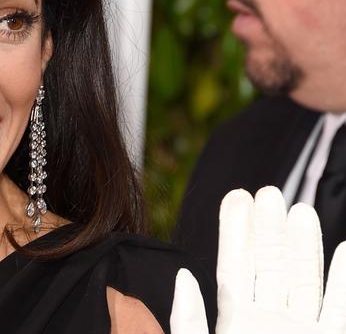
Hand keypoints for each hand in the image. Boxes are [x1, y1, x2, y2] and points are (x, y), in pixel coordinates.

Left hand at [171, 186, 345, 333]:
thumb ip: (189, 320)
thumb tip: (182, 276)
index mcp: (235, 321)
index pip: (234, 266)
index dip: (235, 230)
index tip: (237, 196)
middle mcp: (268, 321)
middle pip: (270, 265)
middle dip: (269, 228)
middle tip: (269, 191)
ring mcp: (300, 331)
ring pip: (304, 280)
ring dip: (304, 245)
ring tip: (301, 209)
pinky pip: (340, 310)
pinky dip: (344, 281)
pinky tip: (344, 249)